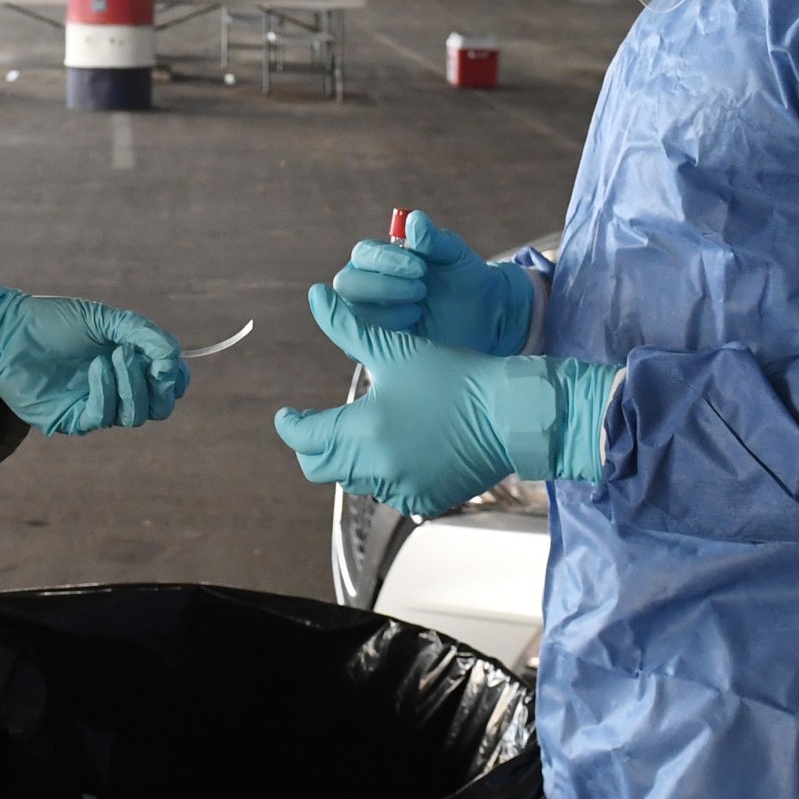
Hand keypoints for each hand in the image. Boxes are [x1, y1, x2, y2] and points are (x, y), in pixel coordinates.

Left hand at [0, 288, 189, 434]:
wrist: (9, 332)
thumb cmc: (55, 322)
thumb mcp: (106, 319)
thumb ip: (144, 334)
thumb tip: (175, 356)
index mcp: (129, 364)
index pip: (169, 385)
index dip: (175, 377)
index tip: (168, 361)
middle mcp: (117, 389)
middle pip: (158, 407)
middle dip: (156, 385)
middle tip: (136, 356)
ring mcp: (96, 406)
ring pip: (134, 415)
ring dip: (129, 384)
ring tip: (111, 355)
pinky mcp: (73, 419)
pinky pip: (102, 417)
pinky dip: (105, 391)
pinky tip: (96, 368)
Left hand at [274, 285, 618, 516]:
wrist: (511, 413)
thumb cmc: (453, 376)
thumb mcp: (395, 349)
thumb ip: (347, 328)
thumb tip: (316, 297)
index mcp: (363, 431)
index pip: (305, 438)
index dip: (291, 425)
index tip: (288, 415)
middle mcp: (377, 468)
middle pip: (322, 467)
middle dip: (315, 446)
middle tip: (318, 425)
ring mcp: (403, 490)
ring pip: (355, 480)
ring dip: (351, 459)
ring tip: (363, 432)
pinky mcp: (427, 501)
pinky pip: (390, 493)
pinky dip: (385, 474)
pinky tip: (398, 449)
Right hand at [329, 210, 535, 355]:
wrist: (481, 313)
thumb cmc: (464, 276)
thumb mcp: (454, 255)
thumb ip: (433, 239)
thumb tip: (414, 219)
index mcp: (380, 256)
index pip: (364, 254)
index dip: (386, 260)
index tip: (420, 268)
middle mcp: (368, 280)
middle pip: (347, 283)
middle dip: (382, 287)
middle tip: (421, 290)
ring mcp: (370, 310)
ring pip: (354, 310)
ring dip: (386, 310)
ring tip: (420, 308)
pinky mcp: (377, 336)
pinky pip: (365, 336)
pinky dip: (389, 328)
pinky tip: (415, 322)